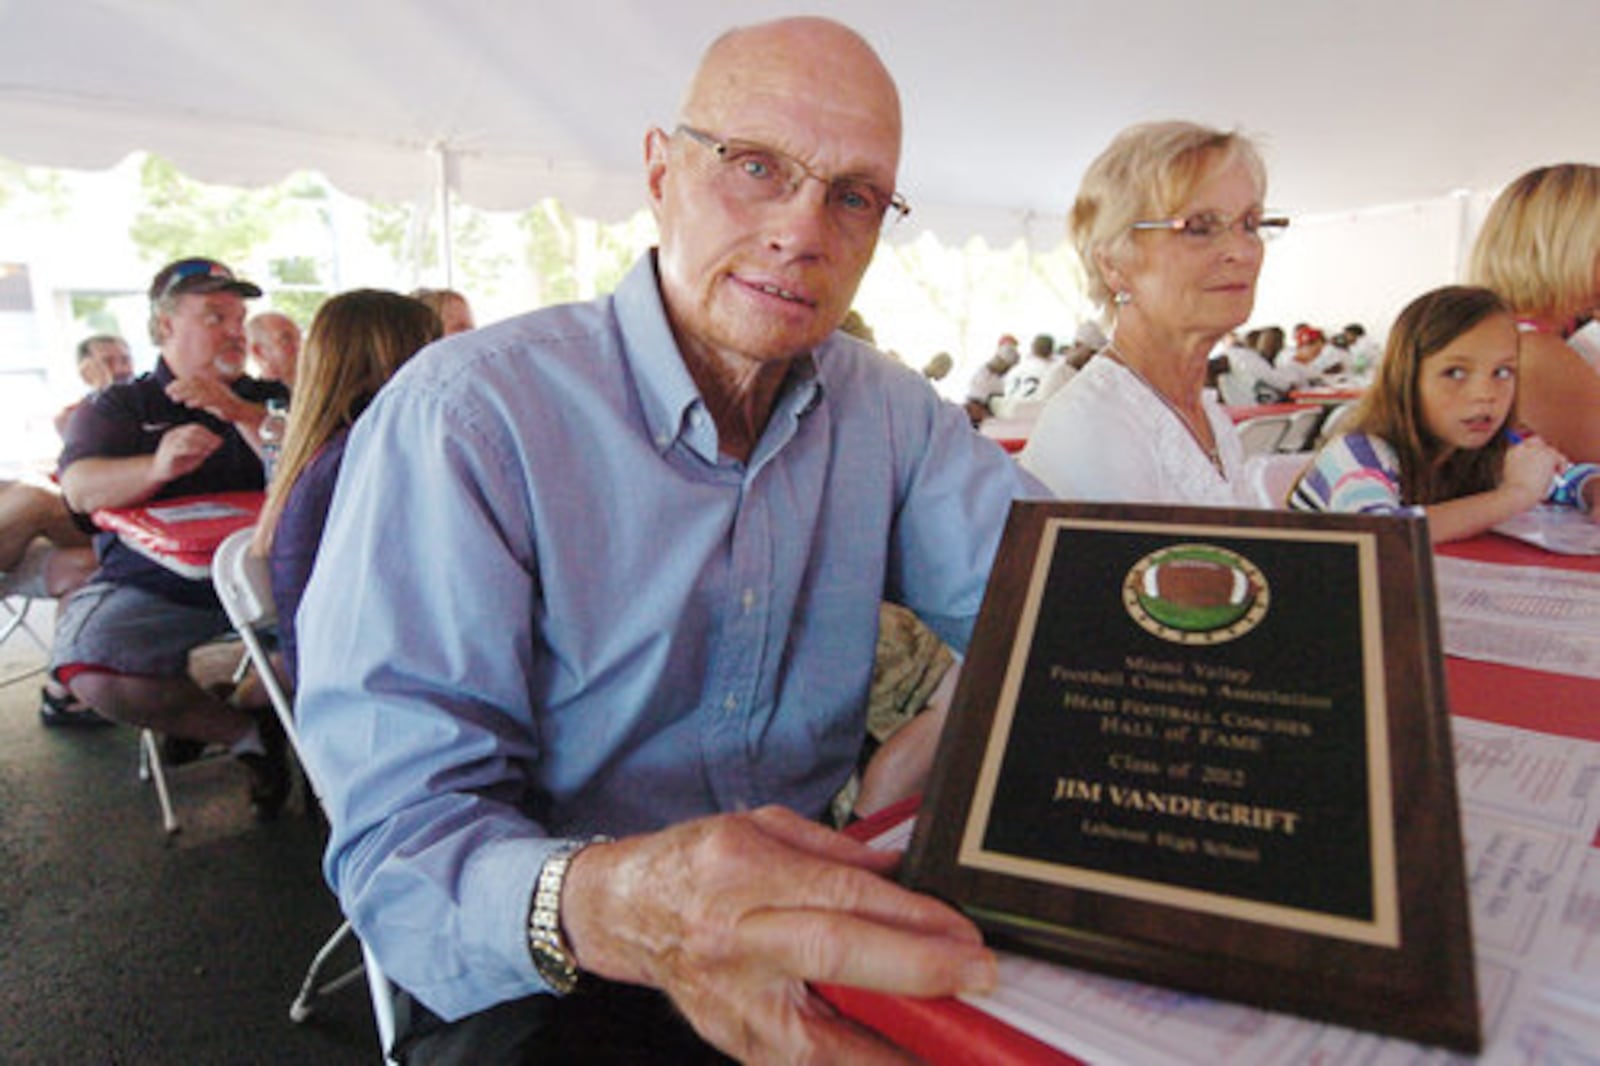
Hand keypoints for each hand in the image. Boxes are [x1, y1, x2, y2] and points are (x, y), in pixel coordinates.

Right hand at [151, 424, 223, 482]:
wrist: (158, 472)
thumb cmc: (178, 463)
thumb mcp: (193, 455)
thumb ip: (203, 449)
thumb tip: (217, 444)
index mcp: (179, 433)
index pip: (195, 427)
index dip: (209, 433)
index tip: (220, 440)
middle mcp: (173, 435)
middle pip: (193, 430)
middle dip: (208, 437)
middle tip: (218, 444)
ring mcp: (169, 442)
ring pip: (188, 437)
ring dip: (202, 442)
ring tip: (212, 449)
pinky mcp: (168, 452)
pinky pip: (181, 448)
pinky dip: (194, 449)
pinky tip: (202, 453)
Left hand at [165, 376, 252, 425]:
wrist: (242, 412)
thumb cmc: (223, 406)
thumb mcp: (207, 399)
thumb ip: (196, 395)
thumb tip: (181, 394)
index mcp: (211, 382)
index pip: (192, 379)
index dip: (179, 382)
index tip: (168, 388)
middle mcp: (214, 385)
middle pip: (193, 384)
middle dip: (179, 387)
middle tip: (168, 393)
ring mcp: (219, 393)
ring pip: (198, 391)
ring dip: (185, 394)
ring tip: (175, 399)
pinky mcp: (222, 402)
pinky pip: (208, 400)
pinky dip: (197, 402)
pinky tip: (189, 405)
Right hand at [563, 806, 996, 1063]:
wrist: (625, 912)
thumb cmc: (695, 862)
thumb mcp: (763, 827)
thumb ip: (837, 851)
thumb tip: (906, 875)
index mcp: (742, 873)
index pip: (839, 896)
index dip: (909, 915)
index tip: (964, 930)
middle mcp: (734, 940)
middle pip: (833, 954)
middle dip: (916, 968)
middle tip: (980, 975)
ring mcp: (733, 1002)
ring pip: (821, 1037)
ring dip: (899, 1044)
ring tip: (961, 1044)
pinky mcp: (738, 1044)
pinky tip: (907, 1061)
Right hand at [1501, 436, 1565, 504]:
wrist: (1518, 493)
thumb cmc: (1514, 490)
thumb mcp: (1512, 475)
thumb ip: (1521, 467)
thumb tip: (1531, 471)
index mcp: (1512, 452)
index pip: (1523, 445)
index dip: (1530, 452)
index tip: (1534, 460)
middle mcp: (1524, 447)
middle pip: (1536, 441)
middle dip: (1542, 450)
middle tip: (1546, 462)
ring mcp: (1537, 450)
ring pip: (1550, 450)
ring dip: (1553, 459)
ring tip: (1555, 471)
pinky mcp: (1549, 455)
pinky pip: (1561, 458)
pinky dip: (1562, 466)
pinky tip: (1560, 474)